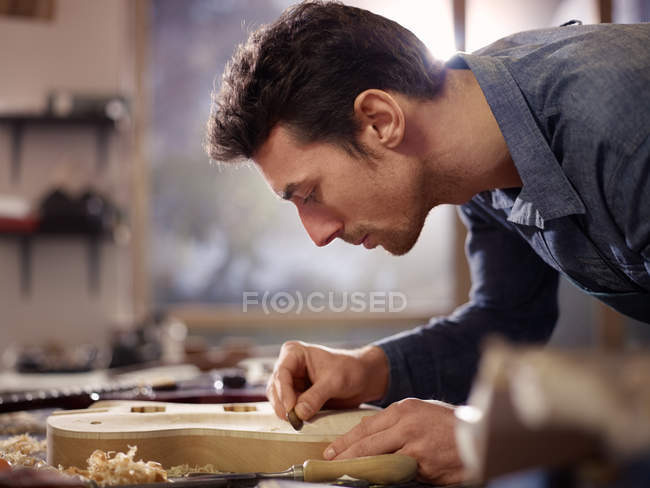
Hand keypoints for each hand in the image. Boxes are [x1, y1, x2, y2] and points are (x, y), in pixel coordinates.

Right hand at [266, 341, 388, 420]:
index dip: (284, 393)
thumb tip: (298, 413)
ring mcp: (292, 381)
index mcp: (295, 353)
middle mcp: (289, 366)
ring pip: (279, 400)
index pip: (281, 373)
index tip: (291, 409)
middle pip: (275, 388)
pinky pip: (288, 408)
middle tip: (294, 420)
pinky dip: (293, 415)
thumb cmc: (351, 370)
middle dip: (284, 405)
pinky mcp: (297, 395)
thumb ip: (315, 397)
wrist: (364, 378)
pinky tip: (301, 421)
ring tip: (299, 421)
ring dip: (287, 412)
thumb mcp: (334, 382)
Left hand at [323, 398, 464, 484]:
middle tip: (330, 464)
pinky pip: (398, 473)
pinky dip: (384, 477)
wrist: (479, 437)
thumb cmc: (449, 424)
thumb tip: (368, 429)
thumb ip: (396, 420)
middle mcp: (406, 424)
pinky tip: (372, 481)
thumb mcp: (421, 411)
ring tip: (346, 474)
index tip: (332, 450)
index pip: (367, 426)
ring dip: (361, 468)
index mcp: (404, 409)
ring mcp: (414, 445)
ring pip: (379, 459)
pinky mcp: (423, 464)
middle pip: (367, 443)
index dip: (347, 440)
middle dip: (346, 455)